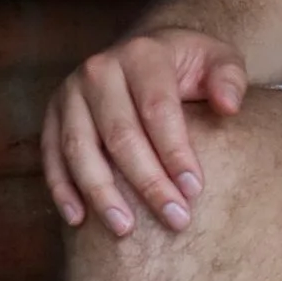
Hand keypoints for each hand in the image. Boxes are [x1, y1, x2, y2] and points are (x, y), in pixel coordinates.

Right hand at [41, 24, 248, 238]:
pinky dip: (61, 188)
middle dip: (147, 182)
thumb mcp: (218, 59)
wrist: (145, 51)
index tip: (194, 190)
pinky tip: (78, 219)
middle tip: (175, 219)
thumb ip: (229, 78)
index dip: (175, 152)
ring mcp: (70, 93)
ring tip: (125, 228)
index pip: (158, 109)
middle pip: (120, 135)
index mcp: (142, 54)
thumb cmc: (188, 64)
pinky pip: (52, 155)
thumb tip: (229, 106)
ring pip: (80, 148)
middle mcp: (99, 70)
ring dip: (101, 193)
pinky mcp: (52, 115)